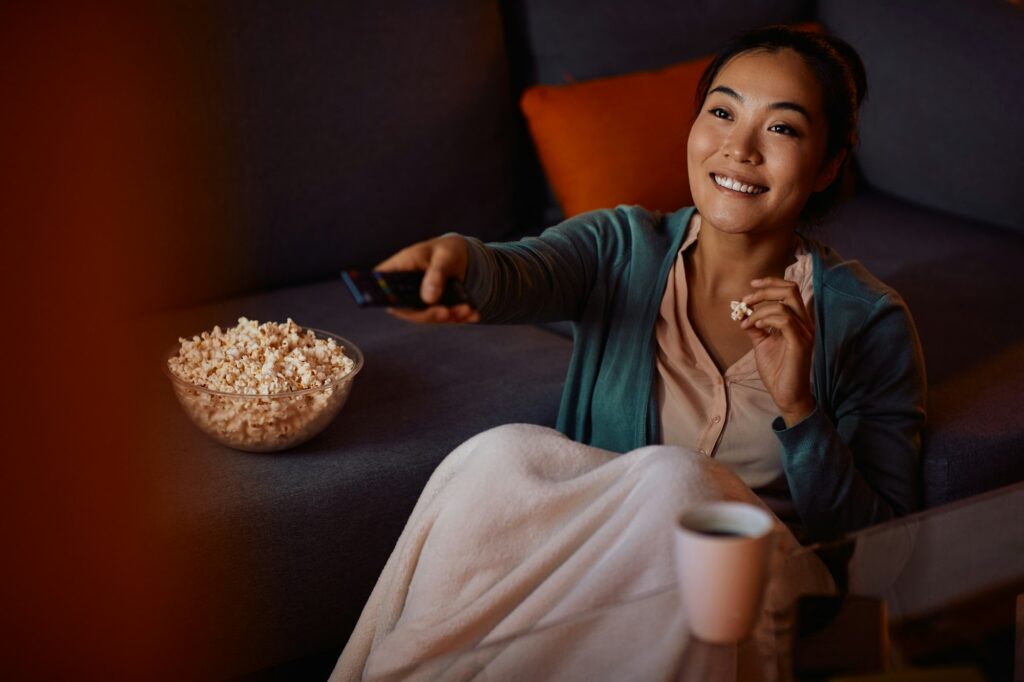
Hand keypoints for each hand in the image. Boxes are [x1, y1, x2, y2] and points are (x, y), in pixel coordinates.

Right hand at [375, 235, 479, 323]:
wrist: (461, 258)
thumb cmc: (446, 251)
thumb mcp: (444, 257)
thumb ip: (436, 275)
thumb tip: (428, 299)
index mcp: (396, 270)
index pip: (382, 287)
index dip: (386, 299)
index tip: (397, 306)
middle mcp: (402, 291)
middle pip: (405, 310)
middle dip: (428, 315)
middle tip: (447, 313)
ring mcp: (416, 303)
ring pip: (426, 318)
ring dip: (447, 318)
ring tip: (467, 310)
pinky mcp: (432, 311)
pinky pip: (442, 319)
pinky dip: (458, 318)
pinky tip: (473, 314)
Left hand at [739, 277, 815, 426]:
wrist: (786, 394)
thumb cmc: (777, 370)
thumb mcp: (762, 343)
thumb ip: (755, 327)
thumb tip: (741, 313)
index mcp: (798, 320)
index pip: (790, 290)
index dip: (771, 283)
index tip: (752, 285)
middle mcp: (805, 323)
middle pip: (790, 291)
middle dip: (764, 291)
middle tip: (746, 301)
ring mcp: (804, 333)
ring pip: (783, 306)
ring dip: (759, 311)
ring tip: (746, 323)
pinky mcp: (800, 343)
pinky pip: (785, 321)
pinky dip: (766, 320)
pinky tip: (754, 327)